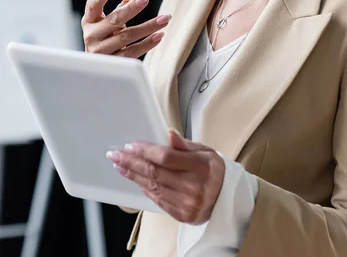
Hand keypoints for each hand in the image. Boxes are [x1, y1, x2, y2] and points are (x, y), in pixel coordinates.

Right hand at [81, 0, 171, 57]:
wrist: (96, 68)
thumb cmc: (103, 39)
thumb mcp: (105, 24)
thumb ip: (116, 12)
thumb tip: (128, 1)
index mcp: (89, 22)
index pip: (92, 7)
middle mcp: (92, 36)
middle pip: (114, 20)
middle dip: (131, 9)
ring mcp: (101, 51)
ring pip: (127, 36)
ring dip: (148, 26)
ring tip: (165, 19)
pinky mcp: (113, 63)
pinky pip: (133, 52)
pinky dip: (147, 43)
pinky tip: (159, 35)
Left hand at [106, 130, 224, 224]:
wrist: (228, 197)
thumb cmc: (214, 170)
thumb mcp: (205, 151)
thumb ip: (184, 144)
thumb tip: (168, 133)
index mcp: (200, 166)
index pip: (165, 157)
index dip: (145, 151)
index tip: (130, 146)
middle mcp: (194, 186)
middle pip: (154, 172)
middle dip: (131, 162)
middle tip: (115, 155)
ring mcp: (188, 203)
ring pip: (153, 186)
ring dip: (133, 175)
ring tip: (120, 166)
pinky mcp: (182, 215)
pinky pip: (158, 200)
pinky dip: (145, 188)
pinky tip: (136, 179)